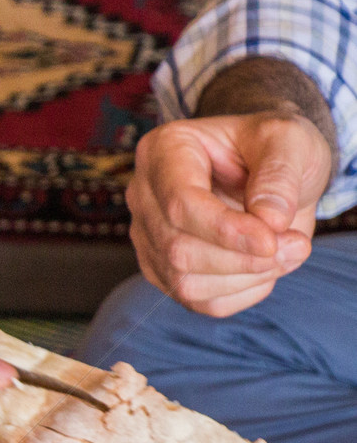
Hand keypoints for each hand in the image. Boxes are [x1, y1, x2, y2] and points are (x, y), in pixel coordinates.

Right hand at [126, 110, 332, 316]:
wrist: (269, 175)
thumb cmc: (273, 148)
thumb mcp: (290, 140)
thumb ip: (280, 175)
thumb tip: (269, 221)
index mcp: (164, 151)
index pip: (180, 204)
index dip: (225, 231)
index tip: (271, 241)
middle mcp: (145, 198)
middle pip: (178, 251)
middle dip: (242, 259)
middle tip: (296, 245)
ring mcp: (150, 240)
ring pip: (186, 284)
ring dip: (247, 278)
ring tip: (290, 251)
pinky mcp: (165, 274)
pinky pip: (200, 302)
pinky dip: (243, 292)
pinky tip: (269, 266)